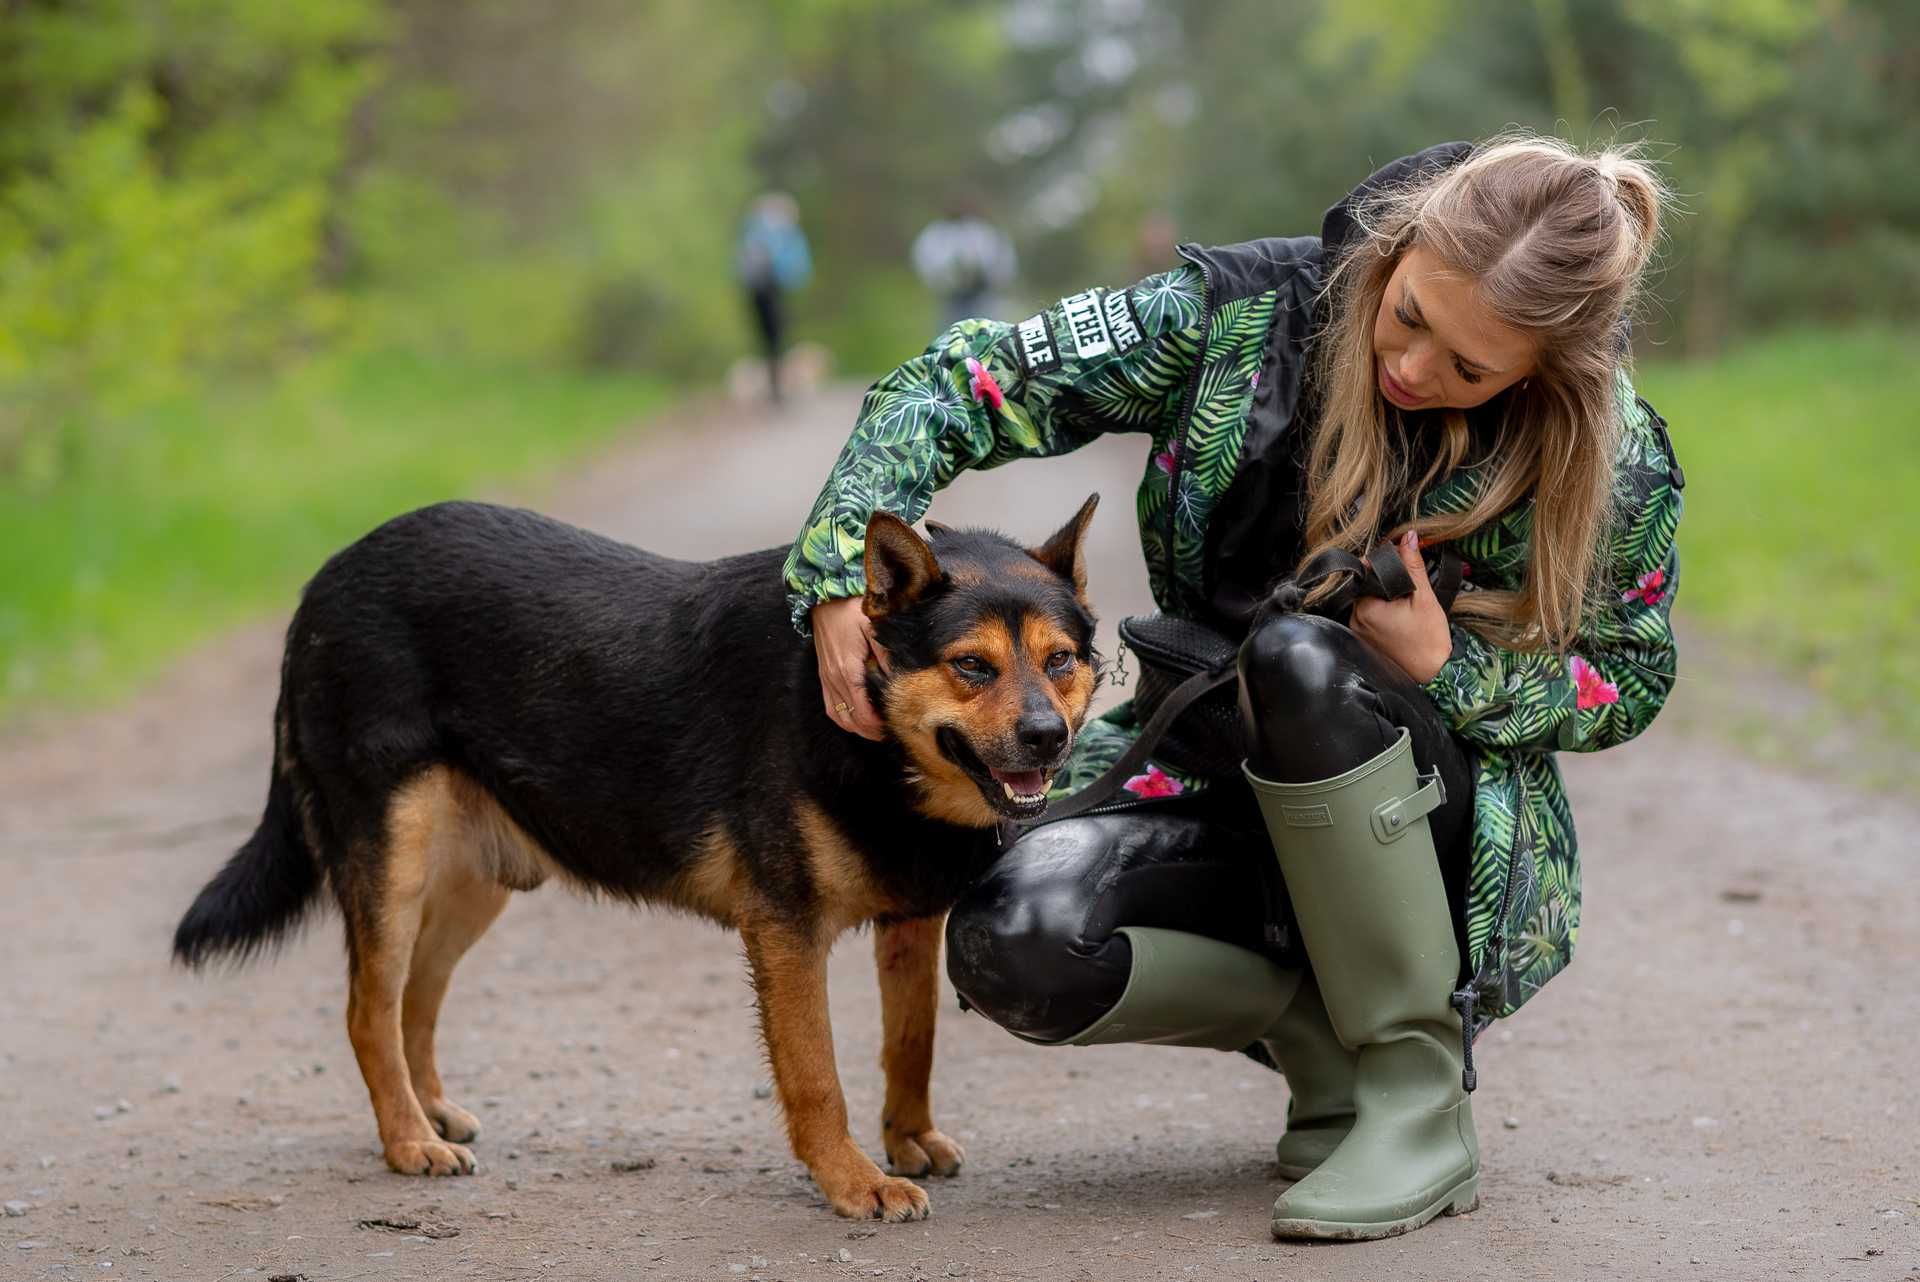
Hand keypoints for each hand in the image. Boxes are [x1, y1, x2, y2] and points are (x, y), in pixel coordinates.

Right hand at [812, 596, 889, 739]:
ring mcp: (827, 680)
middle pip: (854, 721)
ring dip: (859, 728)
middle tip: (893, 730)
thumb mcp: (874, 627)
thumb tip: (900, 678)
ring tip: (878, 730)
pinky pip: (831, 708)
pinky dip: (845, 719)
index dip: (880, 725)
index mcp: (848, 671)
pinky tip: (858, 720)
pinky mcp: (824, 677)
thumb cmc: (851, 610)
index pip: (864, 712)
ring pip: (842, 718)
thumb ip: (886, 654)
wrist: (825, 599)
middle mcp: (834, 680)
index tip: (897, 725)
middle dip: (873, 731)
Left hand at [1351, 530, 1453, 684]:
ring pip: (1367, 601)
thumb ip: (1413, 566)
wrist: (1433, 676)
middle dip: (1384, 580)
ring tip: (1404, 601)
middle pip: (1365, 586)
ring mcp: (1357, 632)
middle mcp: (1354, 620)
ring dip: (1382, 596)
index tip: (1400, 560)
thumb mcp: (1424, 598)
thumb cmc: (1429, 641)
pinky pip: (1368, 617)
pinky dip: (1381, 611)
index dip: (1383, 562)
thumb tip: (1409, 537)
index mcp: (1365, 607)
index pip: (1366, 572)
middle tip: (1406, 584)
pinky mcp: (1363, 641)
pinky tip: (1399, 615)